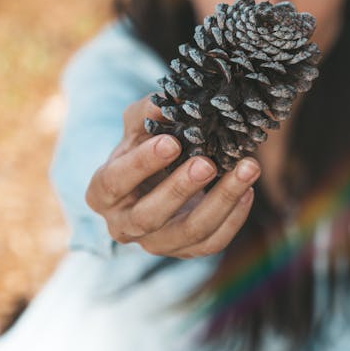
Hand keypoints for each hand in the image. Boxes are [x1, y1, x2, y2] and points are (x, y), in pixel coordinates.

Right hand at [85, 94, 259, 257]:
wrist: (155, 177)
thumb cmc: (142, 147)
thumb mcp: (138, 126)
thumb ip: (149, 111)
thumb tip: (173, 98)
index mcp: (102, 193)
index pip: (115, 181)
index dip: (141, 164)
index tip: (170, 141)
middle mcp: (124, 225)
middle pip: (149, 216)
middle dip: (179, 189)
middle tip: (207, 163)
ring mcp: (156, 243)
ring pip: (189, 232)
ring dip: (221, 201)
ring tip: (247, 168)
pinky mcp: (186, 251)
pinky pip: (213, 243)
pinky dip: (234, 218)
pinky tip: (247, 190)